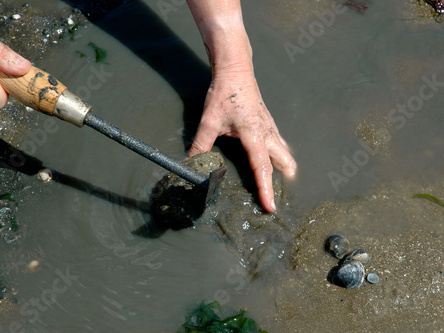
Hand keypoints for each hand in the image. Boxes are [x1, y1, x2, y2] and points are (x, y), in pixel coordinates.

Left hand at [187, 71, 295, 212]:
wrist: (235, 70)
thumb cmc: (223, 93)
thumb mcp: (209, 121)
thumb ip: (200, 144)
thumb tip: (189, 163)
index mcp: (254, 135)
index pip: (262, 168)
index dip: (266, 189)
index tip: (270, 207)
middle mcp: (267, 133)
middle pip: (284, 162)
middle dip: (283, 180)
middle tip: (275, 195)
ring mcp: (270, 127)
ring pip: (284, 152)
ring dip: (282, 167)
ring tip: (274, 182)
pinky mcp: (268, 122)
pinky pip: (279, 143)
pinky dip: (278, 155)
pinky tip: (268, 159)